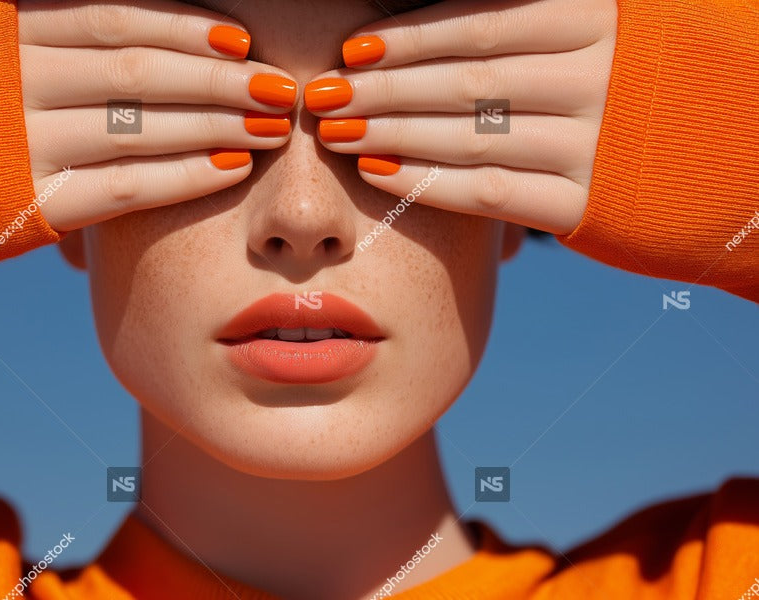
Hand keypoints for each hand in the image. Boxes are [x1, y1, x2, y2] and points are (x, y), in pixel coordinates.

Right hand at [19, 0, 297, 230]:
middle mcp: (16, 79)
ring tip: (268, 127)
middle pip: (142, 69)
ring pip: (141, 122)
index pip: (115, 17)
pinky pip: (125, 185)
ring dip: (217, 124)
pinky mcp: (30, 204)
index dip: (187, 25)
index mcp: (4, 31)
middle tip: (278, 87)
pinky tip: (230, 167)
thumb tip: (133, 35)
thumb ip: (42, 36)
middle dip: (222, 78)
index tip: (241, 39)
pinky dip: (184, 174)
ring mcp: (22, 142)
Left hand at [304, 0, 617, 233]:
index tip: (352, 49)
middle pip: (465, 81)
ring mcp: (596, 143)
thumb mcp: (593, 27)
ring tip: (337, 133)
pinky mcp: (589, 204)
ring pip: (470, 136)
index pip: (479, 24)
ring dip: (391, 134)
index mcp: (595, 18)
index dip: (408, 37)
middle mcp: (598, 76)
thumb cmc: (634, 76)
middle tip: (324, 97)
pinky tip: (377, 171)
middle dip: (382, 89)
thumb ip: (522, 21)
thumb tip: (421, 26)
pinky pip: (490, 192)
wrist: (722, 146)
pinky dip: (426, 181)